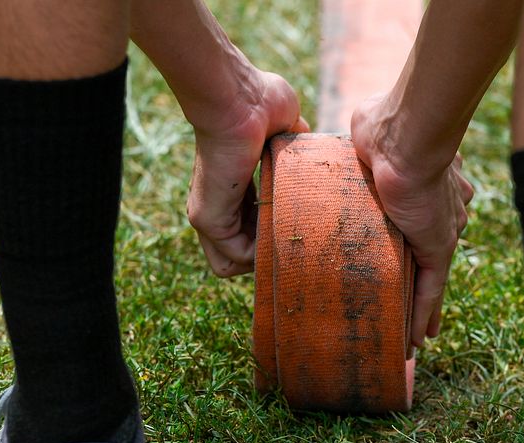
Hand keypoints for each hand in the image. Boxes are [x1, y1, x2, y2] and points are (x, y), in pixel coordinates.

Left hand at [186, 71, 308, 276]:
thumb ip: (297, 151)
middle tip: (296, 234)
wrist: (239, 95)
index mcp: (232, 191)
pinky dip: (263, 252)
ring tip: (289, 232)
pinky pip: (239, 258)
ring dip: (268, 255)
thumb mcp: (286, 131)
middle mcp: (216, 208)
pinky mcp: (207, 220)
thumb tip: (316, 155)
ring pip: (236, 264)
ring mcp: (208, 216)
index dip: (273, 235)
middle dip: (271, 253)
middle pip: (242, 257)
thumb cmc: (259, 101)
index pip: (249, 233)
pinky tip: (279, 227)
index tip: (297, 221)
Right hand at [351, 93, 473, 349]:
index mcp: (432, 178)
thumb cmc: (387, 125)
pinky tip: (416, 341)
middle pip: (434, 247)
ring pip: (434, 276)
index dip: (419, 229)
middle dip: (425, 273)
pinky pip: (431, 290)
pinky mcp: (439, 248)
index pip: (428, 211)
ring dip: (425, 307)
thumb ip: (366, 136)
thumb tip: (353, 126)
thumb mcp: (371, 129)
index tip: (410, 243)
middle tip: (413, 299)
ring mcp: (443, 229)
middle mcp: (445, 208)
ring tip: (415, 335)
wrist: (405, 135)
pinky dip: (424, 315)